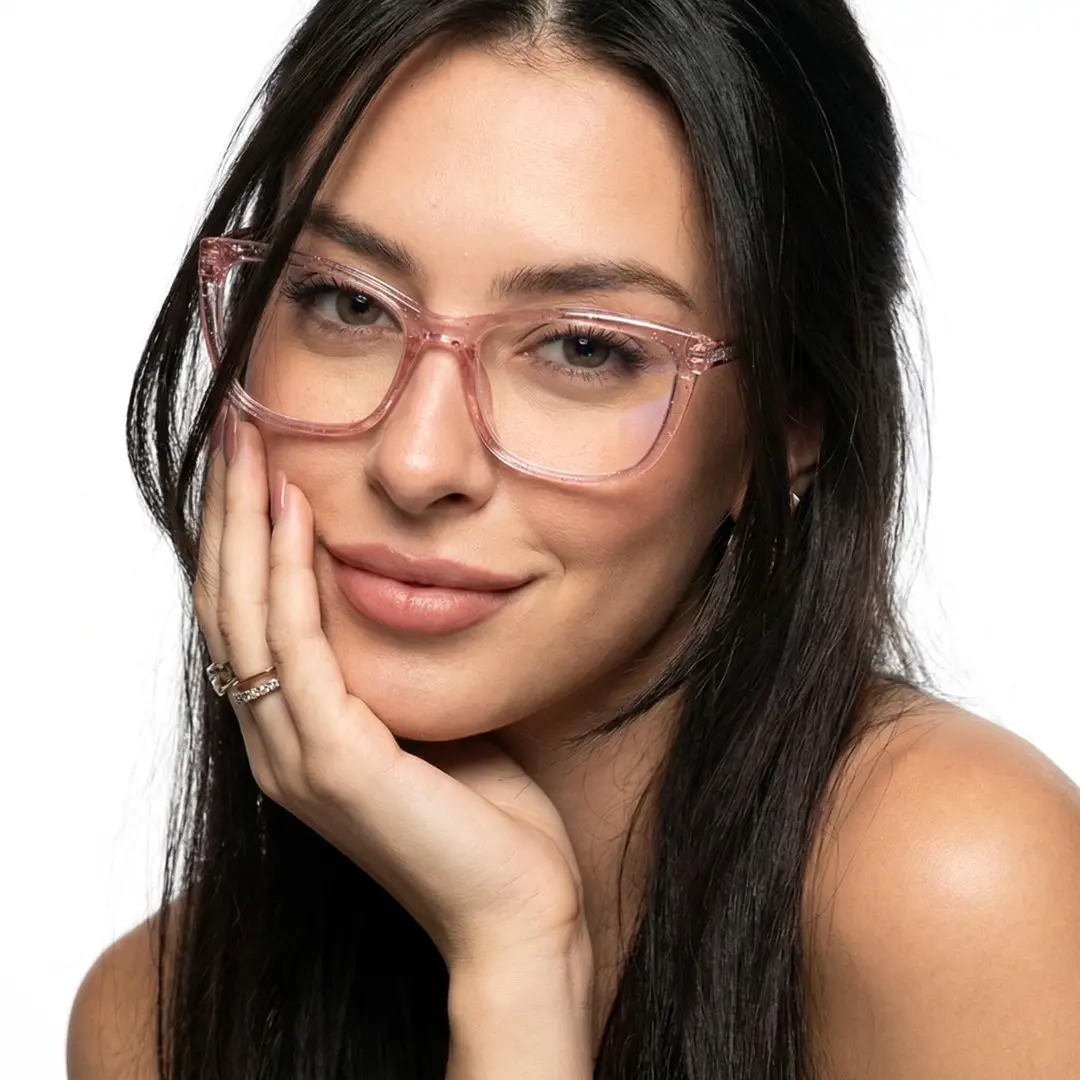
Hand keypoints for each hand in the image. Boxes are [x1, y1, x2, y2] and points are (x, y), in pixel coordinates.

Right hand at [193, 410, 593, 973]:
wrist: (518, 908)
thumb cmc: (487, 814)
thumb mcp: (430, 715)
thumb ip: (395, 663)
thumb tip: (404, 589)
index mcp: (295, 734)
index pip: (247, 617)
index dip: (241, 537)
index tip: (255, 462)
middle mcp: (276, 743)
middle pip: (227, 605)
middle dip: (228, 514)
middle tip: (235, 432)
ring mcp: (296, 757)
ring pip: (246, 617)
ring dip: (245, 525)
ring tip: (250, 448)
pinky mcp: (334, 764)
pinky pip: (297, 649)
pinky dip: (290, 575)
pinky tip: (296, 513)